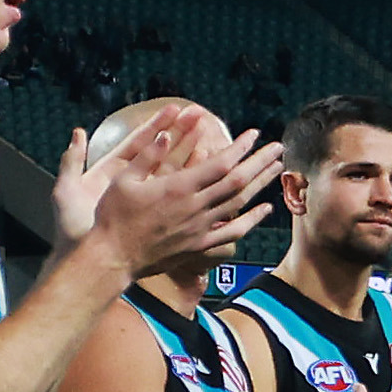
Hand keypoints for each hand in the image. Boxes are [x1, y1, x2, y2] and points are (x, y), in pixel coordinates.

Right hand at [62, 100, 289, 276]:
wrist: (113, 257)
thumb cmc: (113, 217)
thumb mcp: (123, 180)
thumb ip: (147, 156)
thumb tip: (165, 134)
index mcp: (178, 187)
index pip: (220, 163)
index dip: (240, 148)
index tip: (254, 134)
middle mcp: (196, 206)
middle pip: (238, 181)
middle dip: (260, 162)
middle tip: (278, 147)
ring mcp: (201, 227)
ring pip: (240, 203)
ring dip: (260, 184)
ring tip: (276, 168)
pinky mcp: (200, 244)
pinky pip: (233, 231)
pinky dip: (252, 219)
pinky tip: (266, 209)